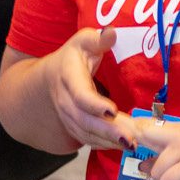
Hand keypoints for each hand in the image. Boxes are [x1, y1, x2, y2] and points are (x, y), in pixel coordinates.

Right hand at [44, 27, 121, 149]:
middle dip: (106, 131)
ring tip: (130, 144)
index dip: (94, 105)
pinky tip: (121, 146)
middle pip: (84, 120)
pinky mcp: (74, 127)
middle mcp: (65, 100)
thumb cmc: (73, 57)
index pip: (79, 95)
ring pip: (85, 133)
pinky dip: (103, 145)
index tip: (112, 111)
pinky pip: (87, 139)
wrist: (50, 78)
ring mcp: (68, 116)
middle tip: (129, 138)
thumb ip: (98, 39)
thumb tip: (112, 33)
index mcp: (68, 76)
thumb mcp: (83, 41)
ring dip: (107, 141)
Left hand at [117, 111, 179, 179]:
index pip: (142, 124)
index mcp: (177, 129)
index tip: (116, 129)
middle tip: (165, 172)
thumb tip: (140, 164)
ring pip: (155, 172)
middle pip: (141, 138)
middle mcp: (179, 133)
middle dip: (143, 158)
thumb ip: (162, 160)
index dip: (126, 129)